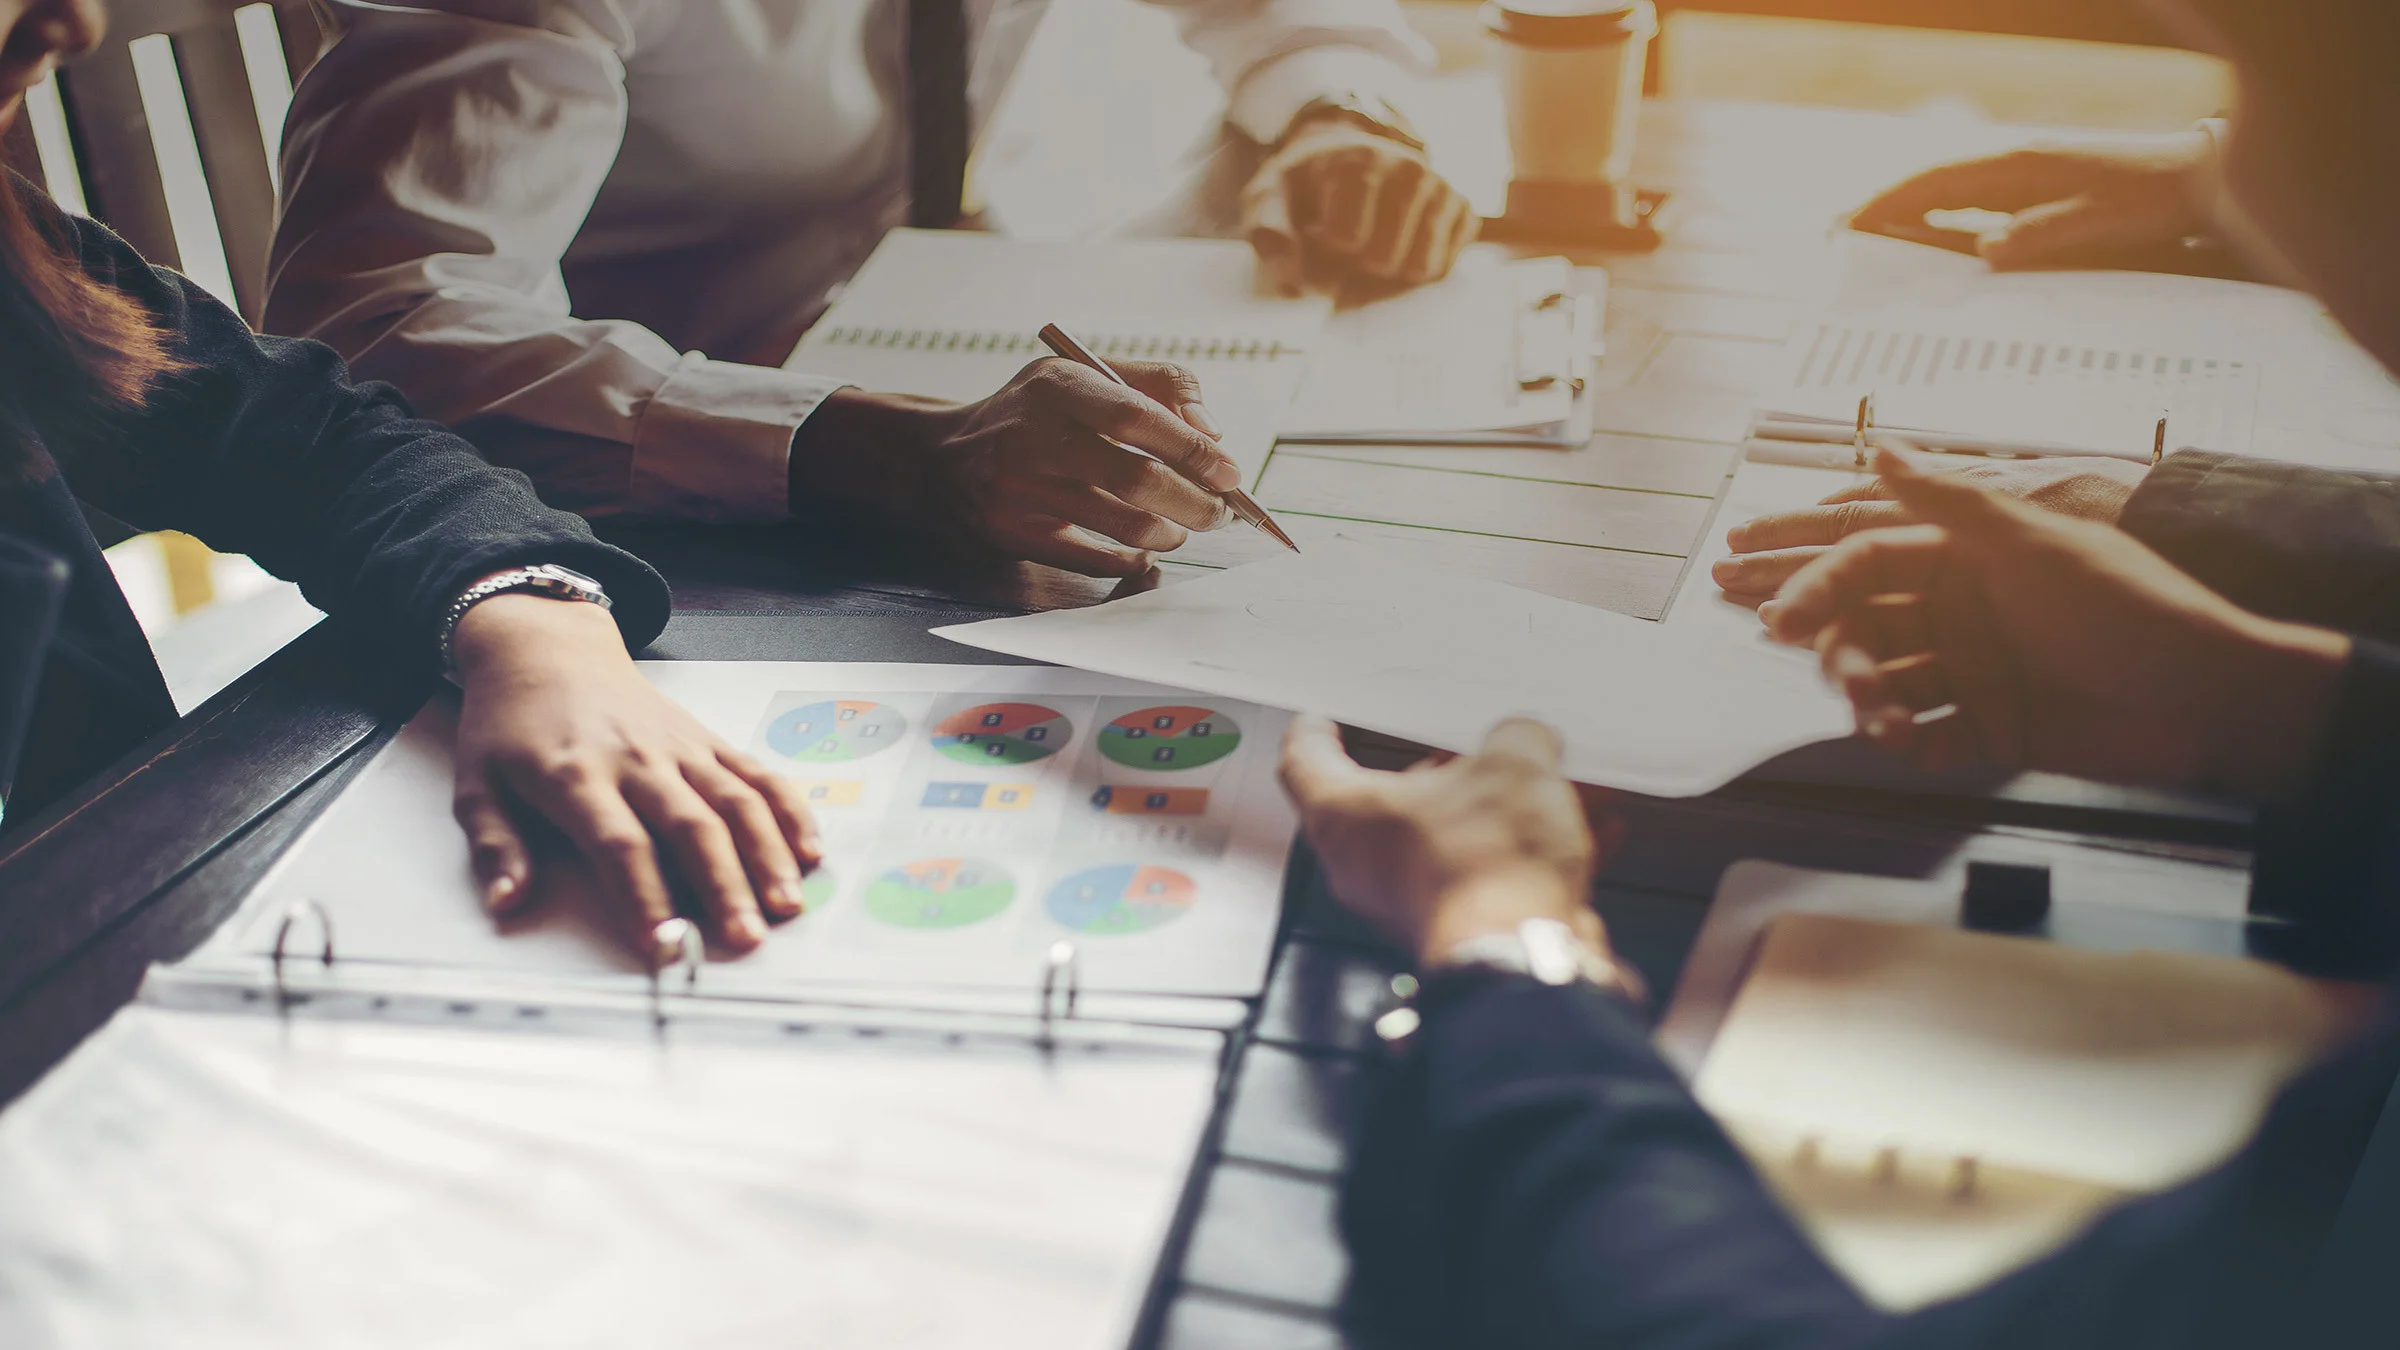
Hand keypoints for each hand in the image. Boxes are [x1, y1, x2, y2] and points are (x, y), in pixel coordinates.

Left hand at [447, 594, 825, 964]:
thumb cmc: (512, 723)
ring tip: (787, 905)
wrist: (549, 651)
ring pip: (735, 802)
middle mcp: (637, 760)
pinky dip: (788, 811)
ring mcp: (680, 748)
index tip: (663, 944)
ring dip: (766, 855)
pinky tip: (808, 851)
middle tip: (745, 937)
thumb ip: (495, 845)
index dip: (646, 896)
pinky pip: (757, 774)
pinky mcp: (707, 740)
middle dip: (724, 886)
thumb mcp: (476, 782)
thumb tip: (506, 902)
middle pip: (691, 827)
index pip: (620, 844)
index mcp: (576, 775)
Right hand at [793, 359, 1237, 577]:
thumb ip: (1155, 386)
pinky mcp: (1012, 533)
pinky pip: (1091, 558)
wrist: (941, 459)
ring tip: (1180, 529)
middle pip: (1138, 479)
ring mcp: (1020, 489)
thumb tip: (1212, 432)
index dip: (1193, 448)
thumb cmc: (1031, 414)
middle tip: (1219, 513)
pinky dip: (1129, 560)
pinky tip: (1141, 552)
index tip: (1229, 471)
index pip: (1138, 416)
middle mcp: (1034, 435)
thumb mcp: (1079, 376)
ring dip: (1168, 534)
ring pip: (1122, 525)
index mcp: (1056, 386)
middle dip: (1194, 503)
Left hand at [1243, 115, 1476, 293]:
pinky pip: (1445, 266)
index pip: (1348, 241)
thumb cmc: (1306, 184)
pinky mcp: (1462, 209)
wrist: (1346, 153)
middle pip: (1385, 260)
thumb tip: (1287, 275)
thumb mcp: (1270, 196)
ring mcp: (1441, 189)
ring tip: (1373, 239)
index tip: (1317, 227)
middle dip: (1359, 261)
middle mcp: (1411, 171)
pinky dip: (1418, 265)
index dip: (1326, 246)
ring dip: (1390, 268)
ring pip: (1421, 268)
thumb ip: (1268, 229)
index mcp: (1363, 164)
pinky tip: (1400, 241)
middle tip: (1348, 237)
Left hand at [1278, 714, 1622, 965]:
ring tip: (1556, 786)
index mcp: (1345, 815)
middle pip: (1395, 802)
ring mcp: (1410, 903)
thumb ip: (1517, 740)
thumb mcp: (1512, 764)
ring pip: (1453, 839)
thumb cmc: (1487, 867)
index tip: (1321, 721)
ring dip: (1504, 812)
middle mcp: (1365, 866)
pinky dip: (1533, 854)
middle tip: (1480, 746)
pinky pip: (1493, 878)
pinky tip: (1589, 832)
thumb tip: (1529, 741)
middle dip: (1446, 771)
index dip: (1315, 733)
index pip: (1305, 762)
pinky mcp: (1459, 930)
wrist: (1523, 957)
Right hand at [1761, 450, 2348, 798]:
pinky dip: (1916, 746)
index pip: (1870, 565)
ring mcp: (1978, 671)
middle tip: (1845, 682)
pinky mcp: (1995, 729)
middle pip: (1867, 630)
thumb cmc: (2132, 609)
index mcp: (1968, 559)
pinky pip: (1931, 738)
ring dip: (1875, 706)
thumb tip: (1882, 445)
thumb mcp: (2034, 543)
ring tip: (1886, 726)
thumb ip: (1950, 499)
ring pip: (1890, 686)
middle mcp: (1965, 612)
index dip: (1822, 588)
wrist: (2210, 698)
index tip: (1786, 620)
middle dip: (1843, 657)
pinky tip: (1919, 749)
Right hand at [1850, 133, 2212, 269]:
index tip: (1850, 223)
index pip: (1937, 182)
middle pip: (1931, 183)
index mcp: (2020, 167)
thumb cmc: (2154, 200)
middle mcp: (2013, 164)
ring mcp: (2022, 173)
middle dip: (1882, 206)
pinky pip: (1970, 199)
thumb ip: (2042, 235)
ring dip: (1906, 210)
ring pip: (1947, 190)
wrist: (2197, 178)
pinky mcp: (2033, 186)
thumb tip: (1985, 252)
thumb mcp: (2102, 222)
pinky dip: (1937, 213)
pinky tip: (1925, 233)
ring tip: (1866, 235)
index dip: (1890, 203)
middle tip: (1836, 233)